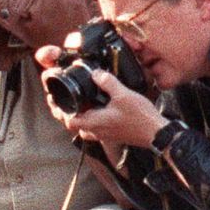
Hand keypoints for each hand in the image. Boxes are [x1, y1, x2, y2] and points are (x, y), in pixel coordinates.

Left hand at [42, 66, 165, 159]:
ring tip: (79, 104)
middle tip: (63, 100)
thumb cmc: (139, 117)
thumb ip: (107, 82)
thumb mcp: (123, 94)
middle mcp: (96, 131)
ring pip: (83, 128)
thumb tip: (95, 73)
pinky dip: (90, 120)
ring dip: (78, 117)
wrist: (155, 133)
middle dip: (66, 112)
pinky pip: (94, 129)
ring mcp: (104, 135)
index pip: (67, 119)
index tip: (53, 98)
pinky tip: (97, 110)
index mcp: (94, 122)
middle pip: (72, 124)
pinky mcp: (112, 135)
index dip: (58, 109)